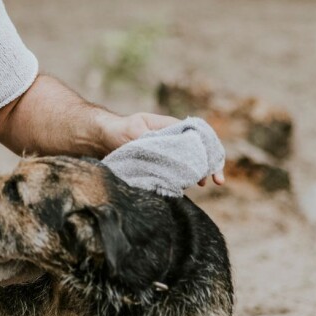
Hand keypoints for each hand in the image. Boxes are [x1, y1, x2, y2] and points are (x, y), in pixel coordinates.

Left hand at [99, 111, 224, 186]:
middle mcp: (174, 140)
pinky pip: (176, 173)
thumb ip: (151, 138)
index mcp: (172, 127)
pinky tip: (183, 188)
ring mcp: (168, 154)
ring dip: (197, 174)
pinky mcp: (160, 166)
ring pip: (190, 164)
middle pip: (200, 151)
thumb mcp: (134, 130)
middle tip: (214, 181)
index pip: (200, 135)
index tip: (214, 163)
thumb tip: (166, 150)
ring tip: (201, 183)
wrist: (101, 140)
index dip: (211, 148)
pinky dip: (182, 180)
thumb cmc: (119, 130)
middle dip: (210, 165)